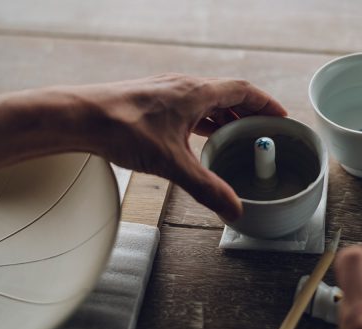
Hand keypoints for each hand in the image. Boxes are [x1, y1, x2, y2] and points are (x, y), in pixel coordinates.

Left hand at [77, 74, 287, 220]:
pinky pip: (188, 106)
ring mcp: (167, 92)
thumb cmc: (123, 128)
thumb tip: (234, 209)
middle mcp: (184, 87)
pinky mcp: (152, 101)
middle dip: (248, 113)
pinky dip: (203, 120)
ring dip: (225, 116)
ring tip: (236, 135)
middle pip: (227, 94)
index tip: (280, 115)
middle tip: (261, 131)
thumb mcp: (171, 164)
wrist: (81, 117)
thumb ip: (206, 188)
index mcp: (196, 93)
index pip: (243, 91)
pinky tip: (200, 136)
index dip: (265, 103)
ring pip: (206, 101)